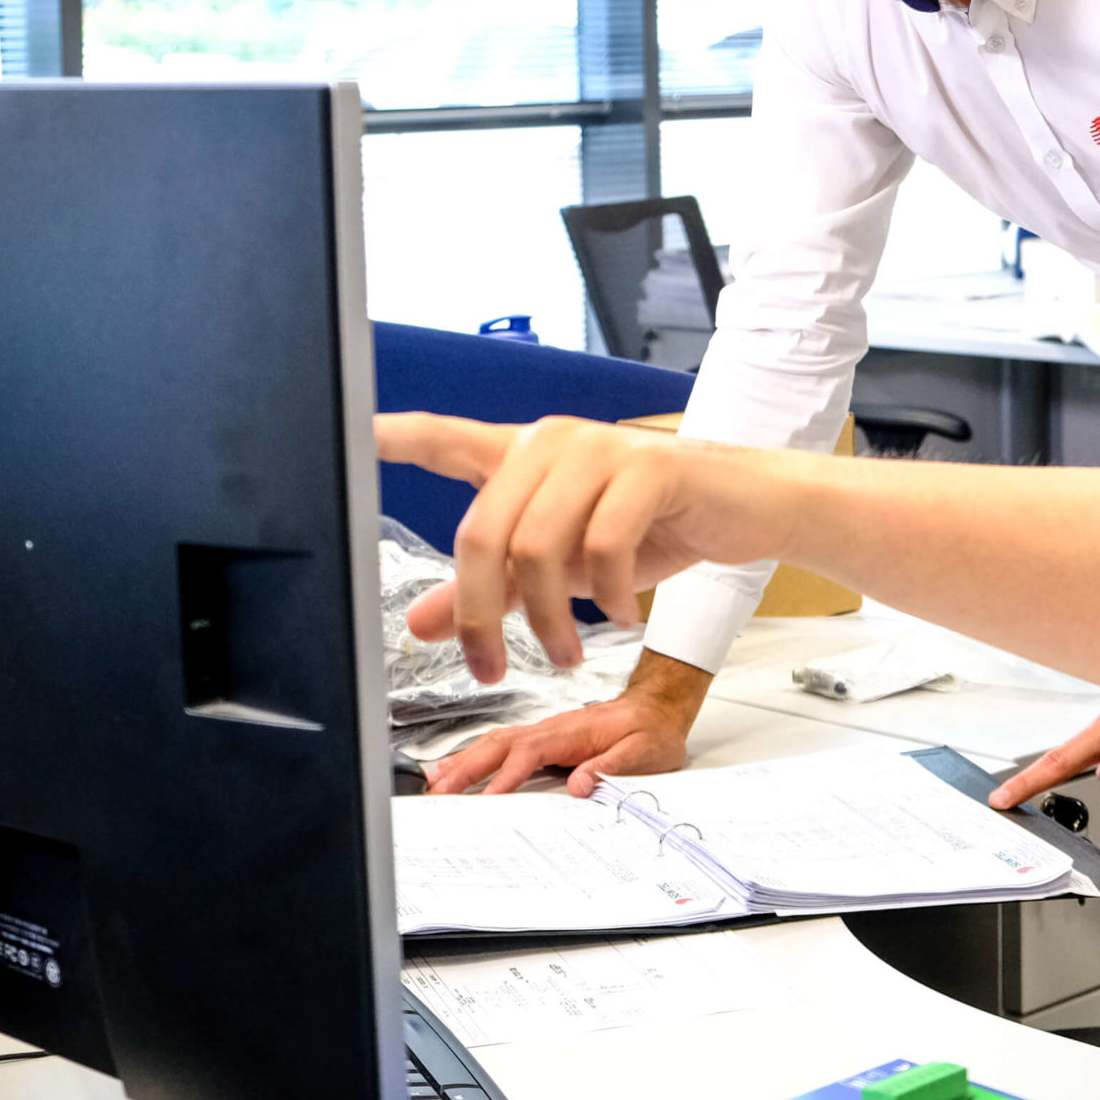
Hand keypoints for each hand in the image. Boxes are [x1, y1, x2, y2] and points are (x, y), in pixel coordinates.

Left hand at [377, 412, 787, 683]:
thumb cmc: (654, 526)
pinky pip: (604, 545)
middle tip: (493, 666)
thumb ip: (491, 587)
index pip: (444, 438)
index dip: (395, 437)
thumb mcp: (563, 566)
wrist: (745, 507)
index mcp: (522, 455)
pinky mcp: (648, 468)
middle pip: (482, 531)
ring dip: (549, 619)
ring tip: (568, 652)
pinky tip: (623, 614)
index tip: (353, 433)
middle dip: (482, 615)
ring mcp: (599, 449)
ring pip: (538, 547)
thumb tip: (419, 620)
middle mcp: (551, 442)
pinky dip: (608, 596)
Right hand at [424, 652, 711, 795]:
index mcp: (571, 732)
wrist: (657, 710)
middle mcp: (550, 729)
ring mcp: (543, 733)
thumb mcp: (643, 752)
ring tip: (436, 785)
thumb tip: (579, 785)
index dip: (506, 776)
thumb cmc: (650, 732)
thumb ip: (611, 767)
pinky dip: (476, 758)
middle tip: (440, 793)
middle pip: (499, 744)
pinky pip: (503, 748)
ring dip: (464, 762)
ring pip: (495, 744)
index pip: (529, 753)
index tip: (486, 800)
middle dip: (467, 767)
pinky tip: (458, 771)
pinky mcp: (542, 741)